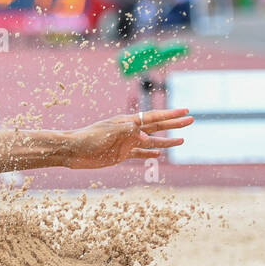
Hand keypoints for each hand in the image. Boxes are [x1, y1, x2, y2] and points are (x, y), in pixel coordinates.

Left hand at [63, 108, 192, 168]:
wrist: (73, 150)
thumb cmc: (89, 138)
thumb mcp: (111, 133)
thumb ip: (130, 132)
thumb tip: (148, 138)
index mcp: (128, 122)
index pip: (154, 116)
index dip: (171, 115)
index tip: (186, 111)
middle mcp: (129, 130)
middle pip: (156, 126)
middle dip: (174, 124)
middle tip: (191, 120)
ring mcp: (126, 142)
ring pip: (151, 141)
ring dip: (167, 140)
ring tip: (182, 141)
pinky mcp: (120, 154)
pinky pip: (139, 153)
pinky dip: (150, 152)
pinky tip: (159, 153)